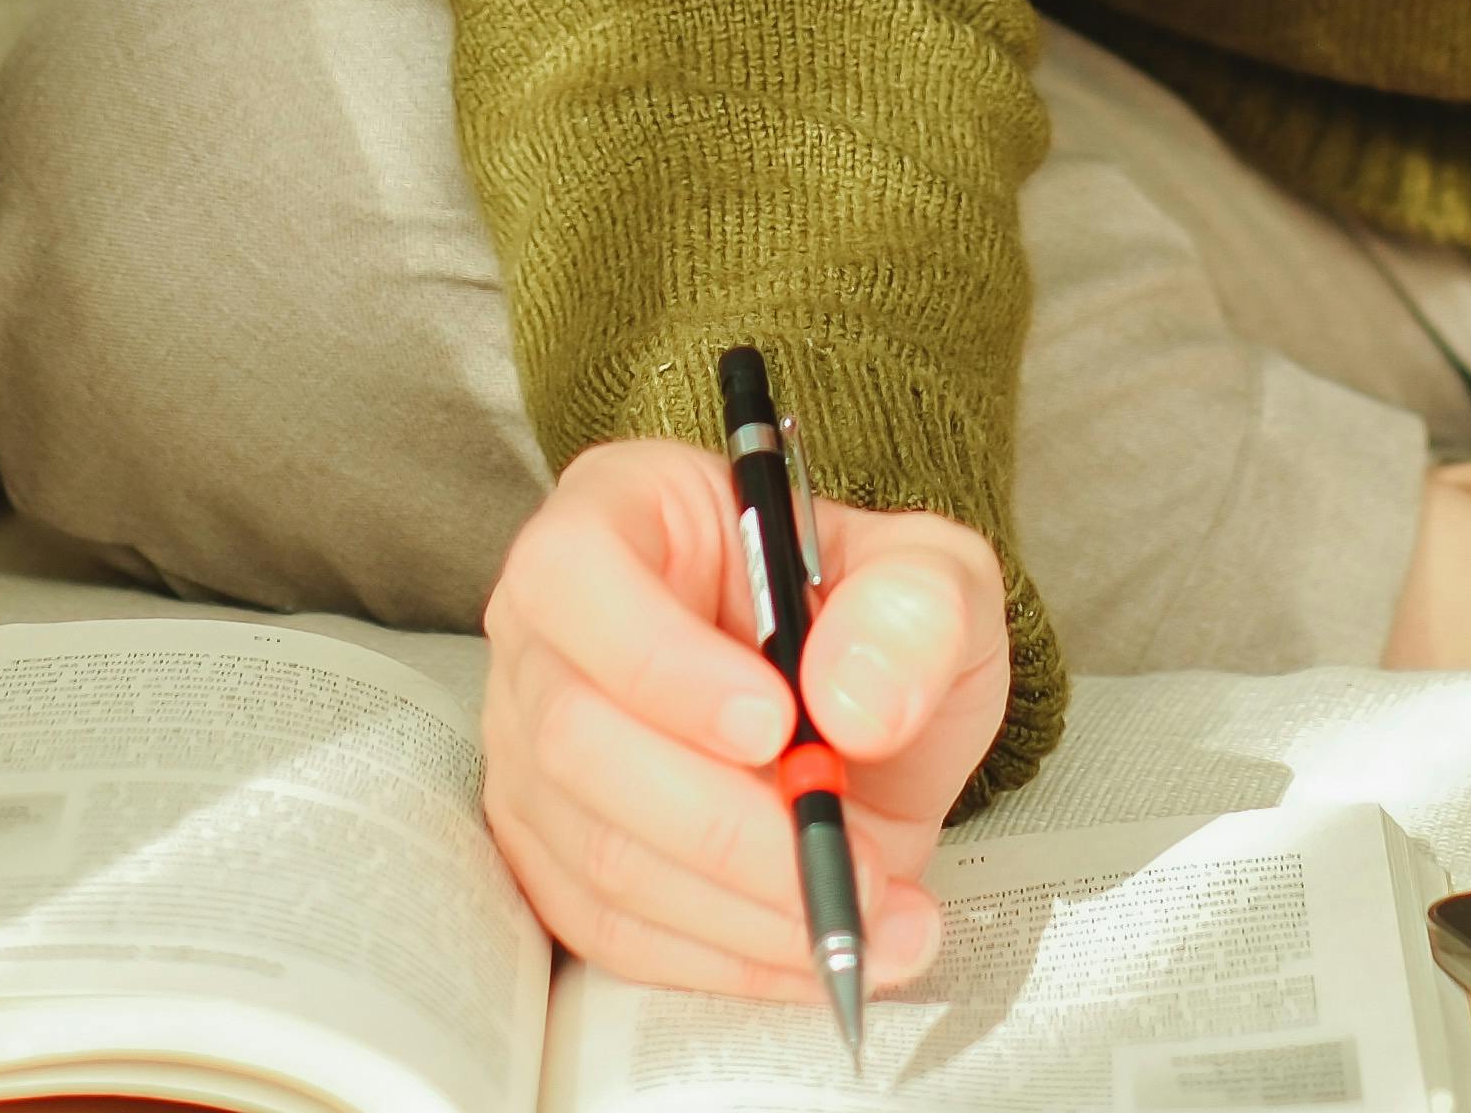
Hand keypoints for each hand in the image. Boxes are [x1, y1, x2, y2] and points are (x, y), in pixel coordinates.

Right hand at [475, 439, 1005, 1001]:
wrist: (864, 717)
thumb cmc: (870, 623)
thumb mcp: (935, 576)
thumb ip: (917, 610)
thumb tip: (850, 702)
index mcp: (620, 513)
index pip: (577, 574)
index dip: (661, 660)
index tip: (775, 725)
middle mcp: (548, 631)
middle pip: (577, 737)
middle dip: (727, 824)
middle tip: (851, 858)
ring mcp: (535, 750)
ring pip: (598, 851)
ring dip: (744, 909)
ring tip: (874, 916)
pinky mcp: (555, 854)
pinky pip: (612, 930)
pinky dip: (724, 959)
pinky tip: (821, 947)